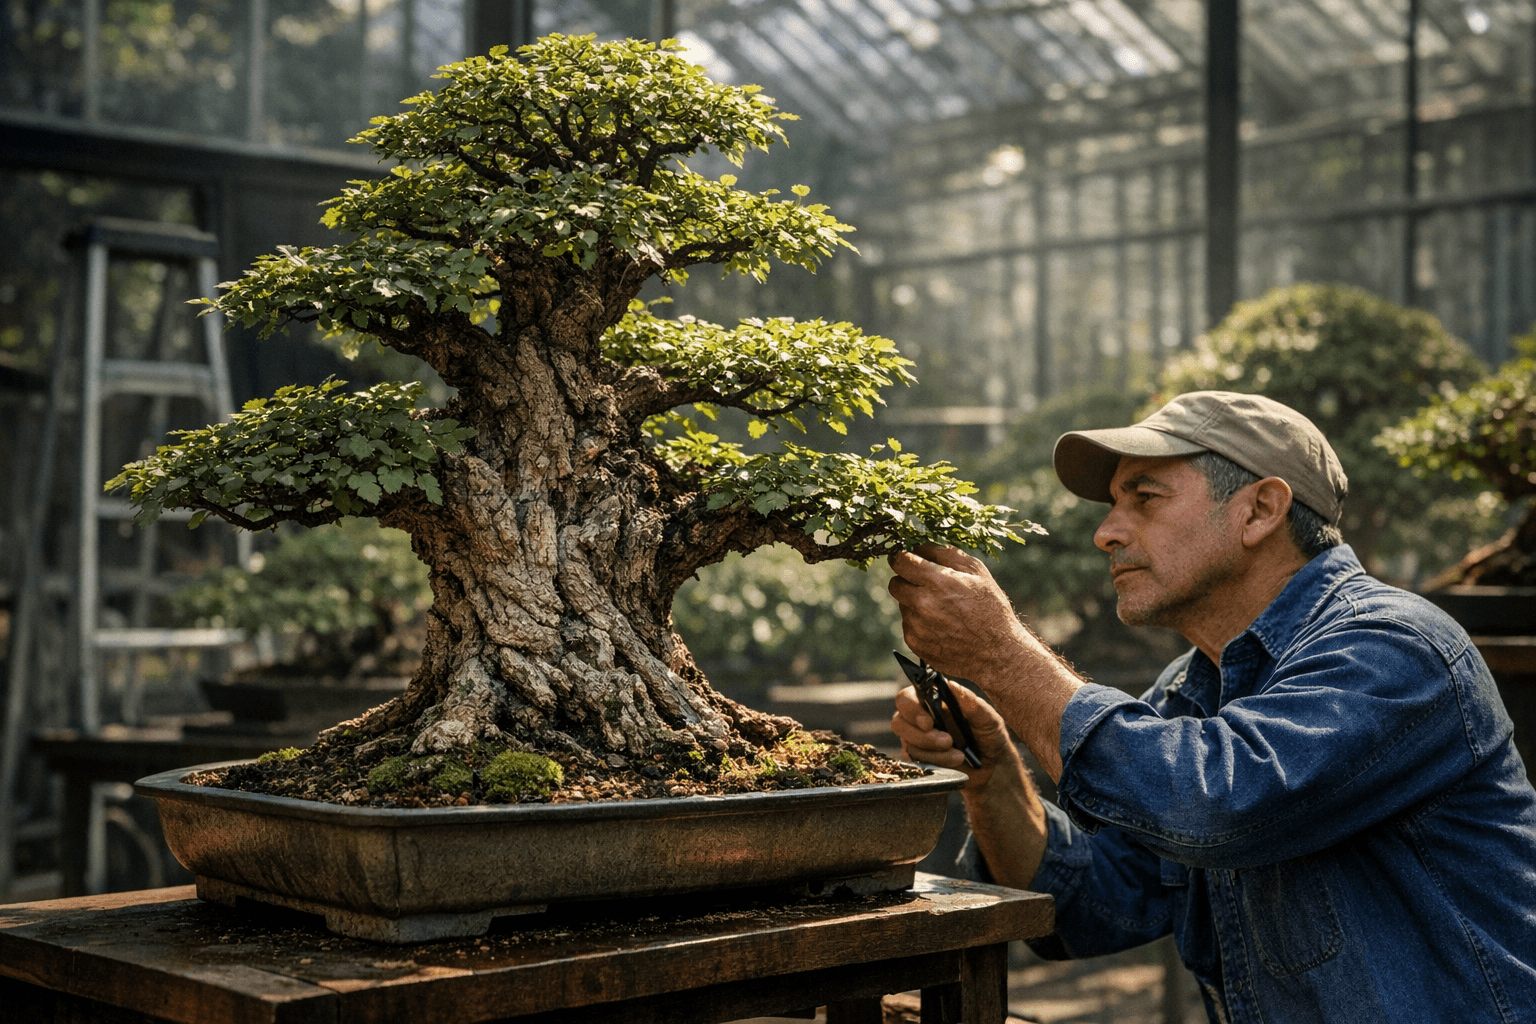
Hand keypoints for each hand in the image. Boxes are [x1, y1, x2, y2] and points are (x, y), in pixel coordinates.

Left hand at [887, 543, 1081, 782]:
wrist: (997, 652)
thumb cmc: (990, 607)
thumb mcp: (976, 571)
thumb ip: (945, 553)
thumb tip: (919, 546)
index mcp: (936, 582)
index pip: (900, 561)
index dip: (901, 557)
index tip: (904, 558)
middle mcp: (922, 604)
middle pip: (894, 583)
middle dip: (906, 580)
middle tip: (925, 585)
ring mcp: (916, 626)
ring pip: (902, 604)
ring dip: (915, 603)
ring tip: (942, 609)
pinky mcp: (915, 642)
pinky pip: (908, 624)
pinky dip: (919, 622)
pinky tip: (941, 625)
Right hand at [891, 682, 1012, 789]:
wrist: (994, 766)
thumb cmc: (989, 735)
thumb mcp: (986, 717)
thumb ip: (969, 701)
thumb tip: (950, 684)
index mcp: (931, 701)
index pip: (906, 698)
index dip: (912, 710)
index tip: (928, 723)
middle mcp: (919, 719)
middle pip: (899, 723)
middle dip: (922, 736)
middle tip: (948, 742)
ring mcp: (917, 741)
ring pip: (909, 746)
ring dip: (934, 753)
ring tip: (960, 756)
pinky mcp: (920, 761)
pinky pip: (916, 763)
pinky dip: (937, 764)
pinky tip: (955, 764)